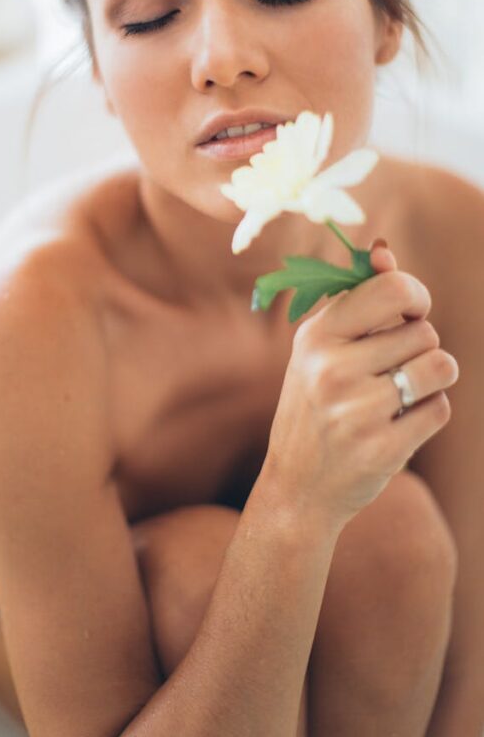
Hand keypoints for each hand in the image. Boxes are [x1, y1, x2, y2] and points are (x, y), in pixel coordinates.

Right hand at [260, 239, 459, 532]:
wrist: (297, 486)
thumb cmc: (315, 404)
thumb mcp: (322, 348)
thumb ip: (357, 299)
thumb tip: (384, 250)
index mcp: (316, 335)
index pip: (392, 290)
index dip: (415, 296)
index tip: (411, 312)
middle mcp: (331, 369)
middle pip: (424, 331)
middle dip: (420, 346)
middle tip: (393, 367)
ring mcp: (356, 410)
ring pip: (440, 366)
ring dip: (432, 378)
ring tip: (404, 391)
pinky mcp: (382, 448)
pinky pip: (439, 409)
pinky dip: (427, 413)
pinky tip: (398, 424)